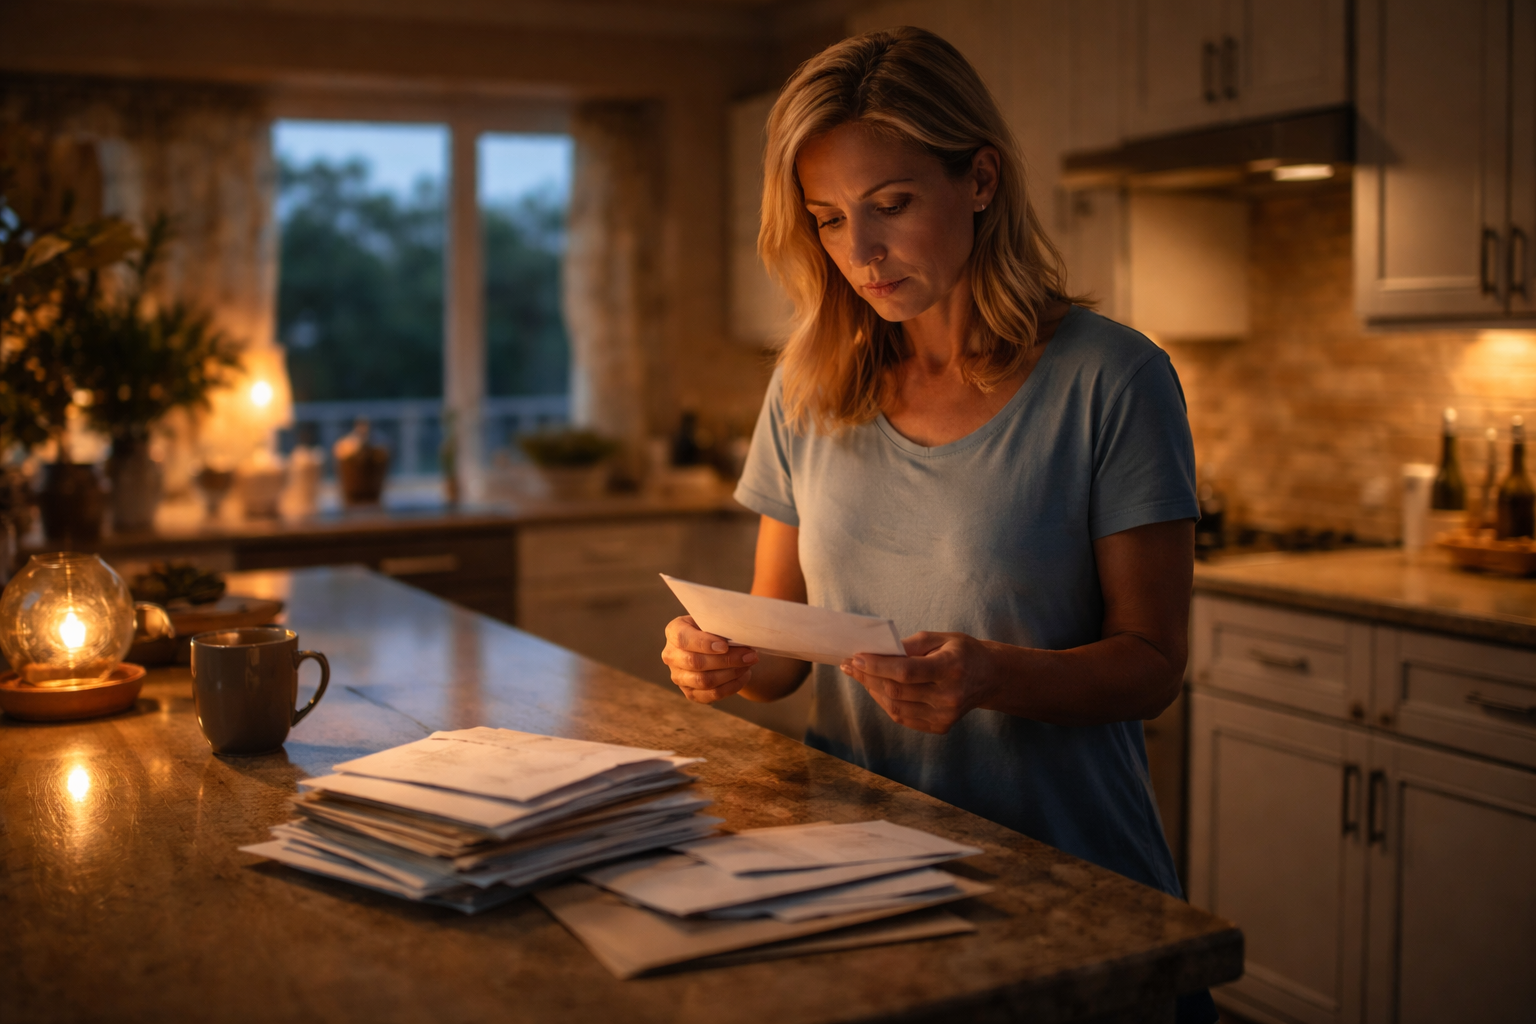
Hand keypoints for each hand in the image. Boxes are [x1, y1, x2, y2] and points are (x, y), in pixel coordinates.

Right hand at [661, 615, 759, 704]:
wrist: (714, 644)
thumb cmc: (714, 627)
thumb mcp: (714, 620)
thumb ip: (720, 625)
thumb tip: (741, 635)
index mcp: (674, 631)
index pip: (683, 638)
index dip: (704, 643)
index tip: (725, 646)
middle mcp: (671, 655)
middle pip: (696, 663)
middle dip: (727, 660)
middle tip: (750, 655)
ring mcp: (678, 676)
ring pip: (704, 681)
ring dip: (731, 674)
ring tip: (749, 664)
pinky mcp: (690, 692)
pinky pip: (711, 695)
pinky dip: (731, 687)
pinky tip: (744, 676)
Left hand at [840, 631, 996, 734]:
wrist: (990, 677)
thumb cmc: (963, 652)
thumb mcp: (940, 638)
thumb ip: (909, 645)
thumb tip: (877, 652)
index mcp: (951, 668)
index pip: (906, 671)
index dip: (877, 665)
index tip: (856, 657)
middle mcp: (949, 696)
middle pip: (897, 691)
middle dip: (868, 676)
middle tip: (850, 664)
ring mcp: (945, 716)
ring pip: (896, 707)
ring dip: (873, 690)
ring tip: (861, 674)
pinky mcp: (940, 727)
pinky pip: (903, 717)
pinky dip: (885, 702)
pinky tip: (878, 688)